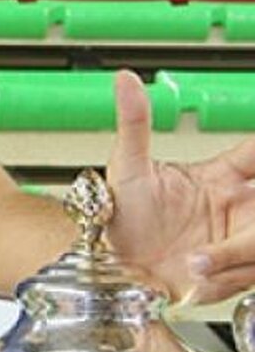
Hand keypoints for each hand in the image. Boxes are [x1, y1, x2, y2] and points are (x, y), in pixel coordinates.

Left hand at [105, 70, 254, 303]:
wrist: (111, 262)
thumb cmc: (121, 215)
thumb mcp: (127, 167)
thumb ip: (134, 122)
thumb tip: (124, 78)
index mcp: (222, 177)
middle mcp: (239, 208)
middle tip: (245, 213)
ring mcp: (238, 241)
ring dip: (234, 250)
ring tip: (193, 257)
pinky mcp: (233, 273)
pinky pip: (248, 271)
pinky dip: (226, 272)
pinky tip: (197, 271)